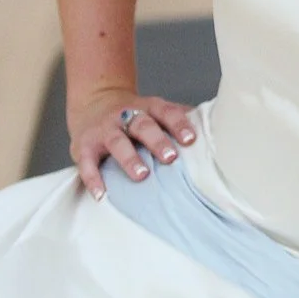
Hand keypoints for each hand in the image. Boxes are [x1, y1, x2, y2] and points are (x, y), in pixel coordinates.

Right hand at [68, 90, 195, 200]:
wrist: (93, 102)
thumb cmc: (133, 114)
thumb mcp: (154, 110)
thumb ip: (178, 119)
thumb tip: (214, 130)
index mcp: (147, 108)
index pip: (166, 112)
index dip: (178, 124)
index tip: (191, 139)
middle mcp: (125, 115)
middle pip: (142, 125)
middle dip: (157, 140)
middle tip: (170, 158)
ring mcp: (104, 130)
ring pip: (117, 141)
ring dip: (129, 158)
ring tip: (142, 175)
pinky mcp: (84, 146)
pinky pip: (87, 162)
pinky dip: (93, 179)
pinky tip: (102, 195)